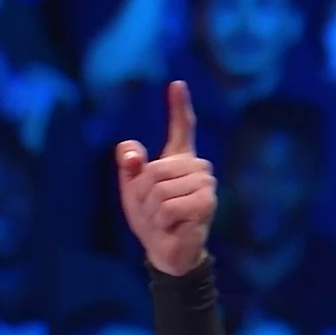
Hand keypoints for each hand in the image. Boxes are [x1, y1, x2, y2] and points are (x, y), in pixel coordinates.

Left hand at [116, 81, 215, 275]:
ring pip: (159, 191)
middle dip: (143, 196)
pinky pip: (169, 207)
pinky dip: (162, 221)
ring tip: (164, 219)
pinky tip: (173, 226)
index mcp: (178, 159)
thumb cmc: (151, 218)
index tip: (176, 84)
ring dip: (152, 211)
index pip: (182, 128)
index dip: (178, 106)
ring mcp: (204, 184)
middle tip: (154, 211)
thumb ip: (129, 166)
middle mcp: (195, 167)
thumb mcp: (132, 190)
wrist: (165, 250)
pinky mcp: (206, 203)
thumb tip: (130, 151)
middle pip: (153, 171)